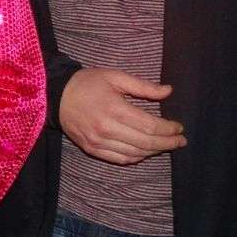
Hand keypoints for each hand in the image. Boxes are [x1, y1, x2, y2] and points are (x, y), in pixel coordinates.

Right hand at [58, 67, 184, 165]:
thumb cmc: (87, 83)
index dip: (168, 129)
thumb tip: (168, 91)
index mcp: (114, 108)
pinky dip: (136, 158)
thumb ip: (142, 86)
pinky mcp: (92, 149)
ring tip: (166, 145)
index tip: (179, 127)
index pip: (149, 126)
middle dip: (167, 143)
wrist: (56, 95)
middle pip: (146, 143)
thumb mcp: (115, 76)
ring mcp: (99, 142)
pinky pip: (120, 159)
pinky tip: (145, 151)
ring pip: (135, 154)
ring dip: (154, 151)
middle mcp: (107, 129)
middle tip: (180, 140)